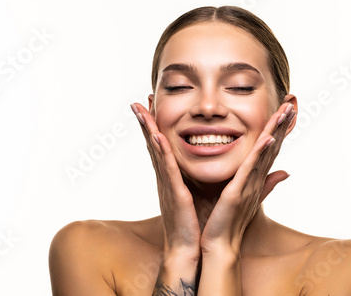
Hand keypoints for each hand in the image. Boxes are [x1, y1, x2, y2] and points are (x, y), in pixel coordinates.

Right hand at [131, 103, 200, 261]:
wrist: (190, 249)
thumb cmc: (196, 223)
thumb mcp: (199, 194)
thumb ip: (204, 176)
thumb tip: (211, 165)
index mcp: (171, 177)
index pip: (161, 146)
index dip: (154, 126)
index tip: (152, 107)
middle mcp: (165, 177)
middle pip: (152, 144)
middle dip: (145, 122)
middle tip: (138, 101)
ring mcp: (167, 184)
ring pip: (155, 151)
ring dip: (148, 129)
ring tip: (140, 109)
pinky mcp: (174, 193)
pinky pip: (167, 168)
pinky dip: (161, 151)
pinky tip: (157, 135)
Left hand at [200, 102, 295, 253]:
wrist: (219, 245)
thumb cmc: (228, 221)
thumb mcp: (246, 196)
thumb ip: (263, 182)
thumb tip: (285, 172)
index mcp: (254, 179)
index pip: (269, 149)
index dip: (278, 130)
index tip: (285, 110)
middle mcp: (255, 180)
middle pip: (272, 147)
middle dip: (281, 125)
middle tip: (290, 104)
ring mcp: (249, 186)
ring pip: (264, 154)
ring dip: (275, 132)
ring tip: (284, 112)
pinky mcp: (238, 193)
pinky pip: (250, 171)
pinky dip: (260, 154)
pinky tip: (267, 139)